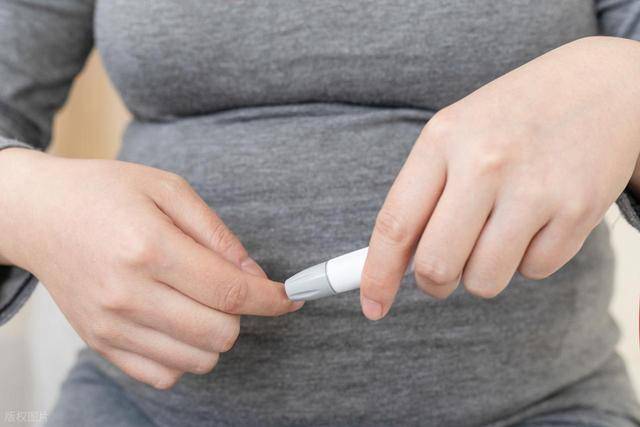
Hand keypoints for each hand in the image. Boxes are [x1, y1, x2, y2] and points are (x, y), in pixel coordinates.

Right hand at [0, 148, 301, 387]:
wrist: (38, 215)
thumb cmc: (104, 193)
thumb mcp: (168, 189)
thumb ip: (217, 235)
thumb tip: (255, 276)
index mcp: (150, 248)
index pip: (229, 292)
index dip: (271, 299)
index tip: (290, 298)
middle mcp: (129, 294)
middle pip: (219, 334)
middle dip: (242, 314)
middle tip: (229, 287)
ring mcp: (112, 325)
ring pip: (197, 361)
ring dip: (214, 335)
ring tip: (198, 302)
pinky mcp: (100, 343)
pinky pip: (163, 376)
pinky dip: (183, 355)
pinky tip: (176, 322)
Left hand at [360, 36, 639, 319]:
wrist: (602, 86)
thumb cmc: (514, 117)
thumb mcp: (455, 133)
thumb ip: (422, 192)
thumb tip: (392, 262)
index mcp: (442, 139)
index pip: (395, 225)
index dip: (377, 275)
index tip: (372, 305)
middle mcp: (485, 163)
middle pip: (436, 266)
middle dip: (432, 282)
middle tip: (442, 270)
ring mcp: (535, 188)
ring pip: (484, 280)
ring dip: (481, 272)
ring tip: (496, 232)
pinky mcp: (579, 210)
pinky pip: (534, 271)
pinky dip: (528, 259)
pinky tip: (537, 219)